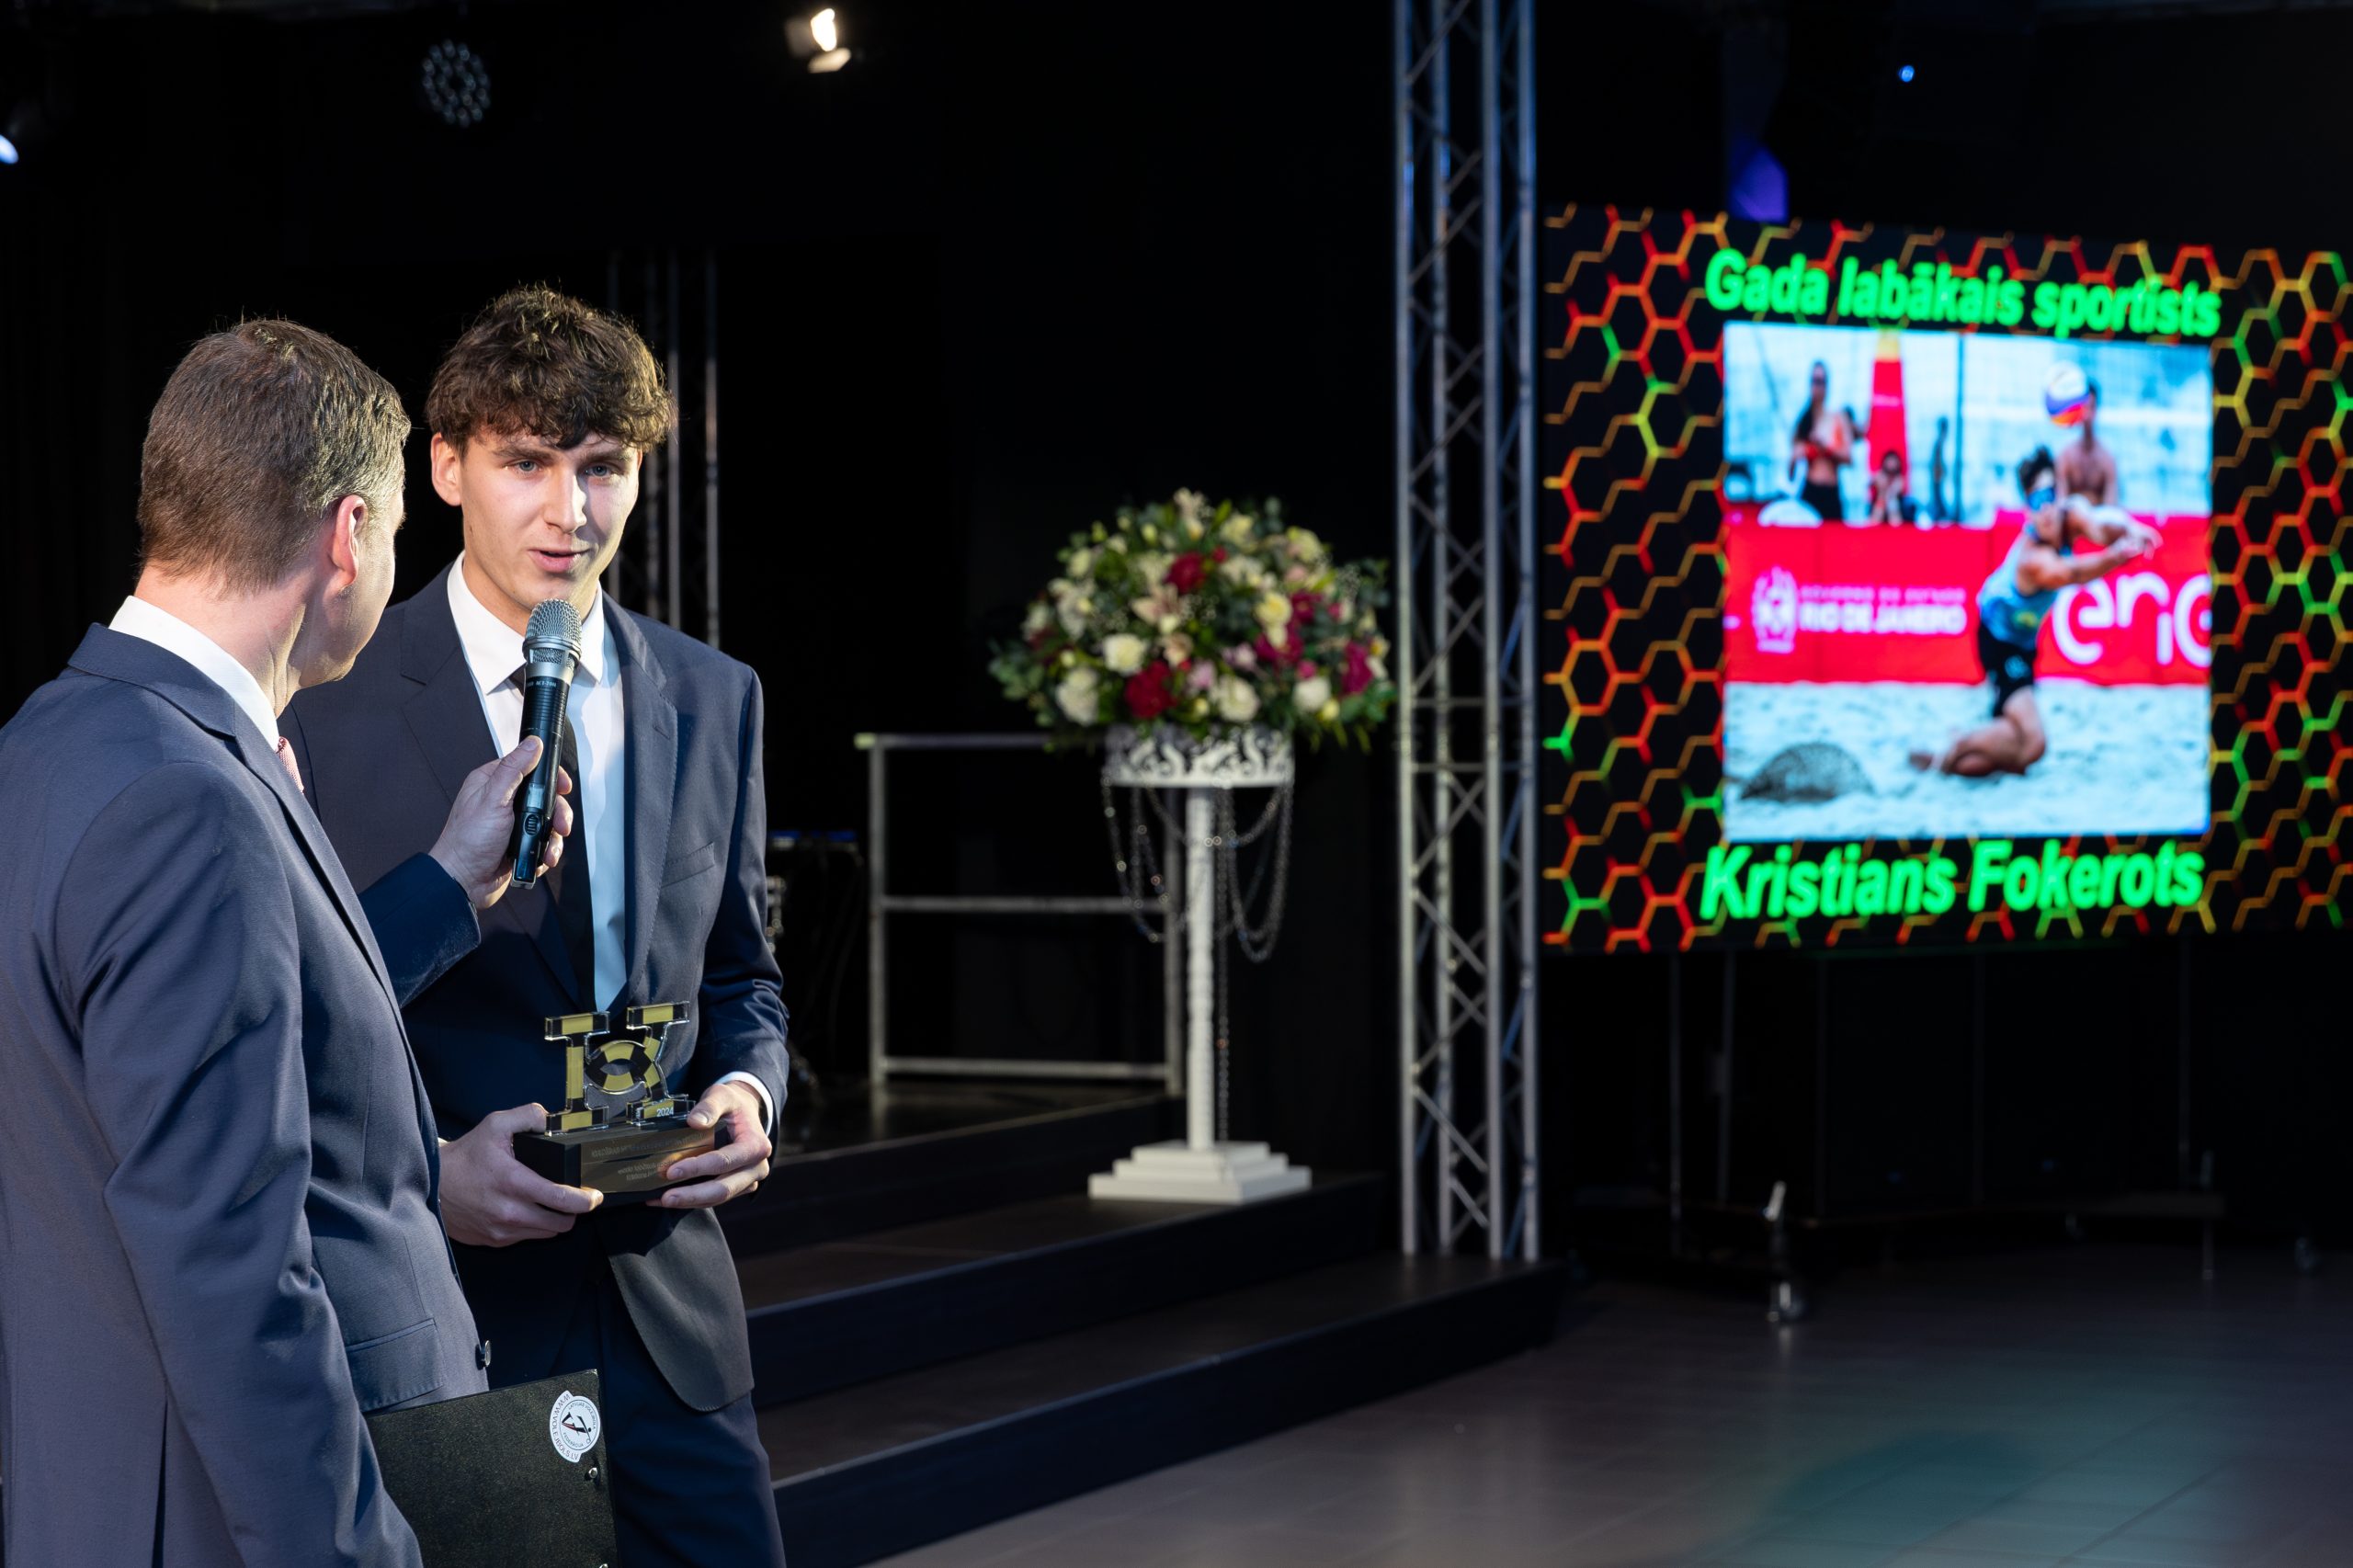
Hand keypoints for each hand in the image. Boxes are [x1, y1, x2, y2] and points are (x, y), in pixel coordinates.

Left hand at [429, 736, 573, 909]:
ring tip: (548, 848)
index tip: (562, 786)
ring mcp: (512, 823)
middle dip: (558, 813)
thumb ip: (513, 770)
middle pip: (545, 796)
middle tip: (560, 824)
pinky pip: (543, 841)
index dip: (550, 776)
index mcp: (492, 783)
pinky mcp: (519, 843)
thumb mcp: (492, 799)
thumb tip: (531, 744)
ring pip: (548, 821)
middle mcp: (503, 801)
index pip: (529, 767)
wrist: (463, 882)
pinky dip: (546, 850)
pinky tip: (541, 857)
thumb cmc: (467, 842)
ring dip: (553, 836)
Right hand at [438, 1103, 602, 1246]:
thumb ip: (528, 1116)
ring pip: (545, 1233)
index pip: (562, 1200)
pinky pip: (525, 1237)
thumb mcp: (495, 1125)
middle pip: (561, 1223)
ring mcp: (501, 1230)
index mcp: (514, 1183)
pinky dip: (532, 1226)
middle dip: (573, 1211)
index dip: (586, 1201)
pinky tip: (527, 1210)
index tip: (595, 1196)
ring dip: (553, 1220)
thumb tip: (551, 1119)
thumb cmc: (464, 1157)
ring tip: (550, 1203)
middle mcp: (509, 1212)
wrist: (433, 1184)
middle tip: (573, 1198)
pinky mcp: (494, 1240)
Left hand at [655, 1081, 772, 1208]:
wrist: (744, 1113)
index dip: (697, 1168)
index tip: (672, 1171)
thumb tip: (694, 1122)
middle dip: (692, 1195)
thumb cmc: (733, 1105)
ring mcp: (748, 1180)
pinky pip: (714, 1199)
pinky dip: (691, 1200)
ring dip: (689, 1201)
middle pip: (723, 1189)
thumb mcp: (722, 1096)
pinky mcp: (737, 1187)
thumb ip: (709, 1107)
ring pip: (718, 1199)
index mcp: (755, 1146)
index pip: (724, 1161)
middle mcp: (756, 1167)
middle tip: (666, 1197)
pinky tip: (668, 1198)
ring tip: (662, 1200)